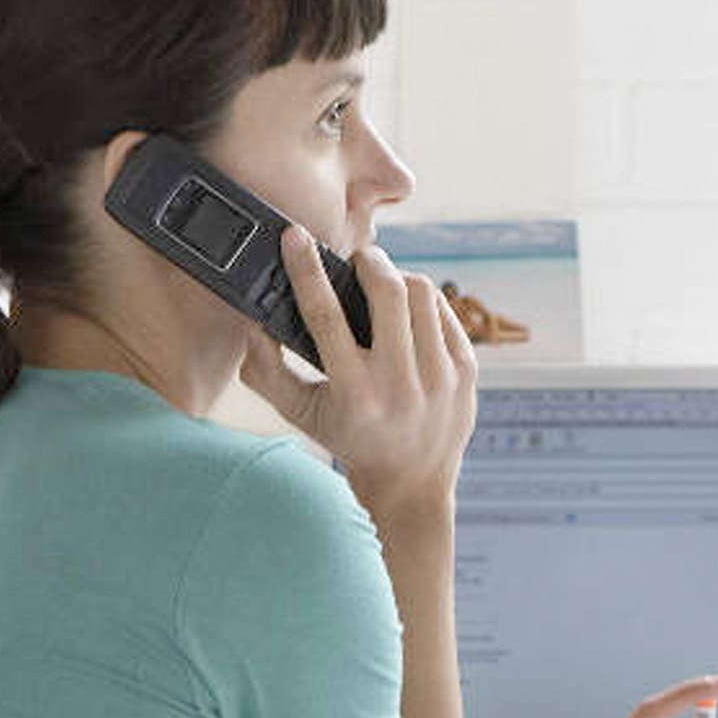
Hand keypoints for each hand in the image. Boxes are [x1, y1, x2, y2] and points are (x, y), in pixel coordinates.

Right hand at [239, 225, 477, 524]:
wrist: (413, 481)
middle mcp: (401, 383)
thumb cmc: (349, 439)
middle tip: (357, 261)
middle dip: (368, 261)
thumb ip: (266, 371)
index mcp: (354, 392)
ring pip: (421, 292)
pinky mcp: (467, 369)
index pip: (326, 315)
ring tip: (383, 288)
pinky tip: (409, 314)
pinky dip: (423, 302)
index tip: (295, 236)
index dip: (306, 270)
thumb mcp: (301, 413)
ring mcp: (440, 376)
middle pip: (387, 290)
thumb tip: (250, 322)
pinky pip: (444, 310)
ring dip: (397, 278)